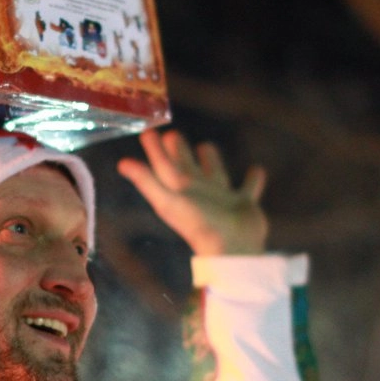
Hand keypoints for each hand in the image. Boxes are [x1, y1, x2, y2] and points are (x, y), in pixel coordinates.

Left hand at [118, 130, 268, 255]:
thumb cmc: (199, 223)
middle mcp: (199, 192)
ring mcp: (222, 198)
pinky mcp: (245, 204)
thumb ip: (147, 181)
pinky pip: (249, 188)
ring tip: (207, 146)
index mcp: (180, 189)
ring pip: (215, 174)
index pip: (164, 165)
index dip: (155, 150)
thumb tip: (121, 163)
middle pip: (186, 167)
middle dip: (179, 151)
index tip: (149, 132)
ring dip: (212, 161)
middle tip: (173, 134)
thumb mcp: (168, 201)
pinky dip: (254, 180)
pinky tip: (257, 170)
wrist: (233, 248)